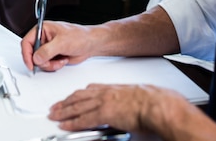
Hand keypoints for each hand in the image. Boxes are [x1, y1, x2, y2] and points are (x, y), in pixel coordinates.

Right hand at [20, 21, 94, 71]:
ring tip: (60, 60)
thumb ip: (47, 50)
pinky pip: (46, 65)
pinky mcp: (52, 56)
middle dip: (41, 61)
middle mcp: (43, 38)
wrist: (91, 44)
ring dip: (49, 64)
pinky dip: (54, 66)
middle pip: (32, 54)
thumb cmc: (80, 36)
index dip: (26, 54)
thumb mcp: (62, 42)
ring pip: (39, 61)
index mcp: (43, 29)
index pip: (27, 42)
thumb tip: (36, 58)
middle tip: (50, 62)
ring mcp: (47, 48)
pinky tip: (62, 60)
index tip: (31, 64)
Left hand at [50, 84, 215, 140]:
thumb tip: (124, 118)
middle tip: (55, 107)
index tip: (70, 97)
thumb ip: (126, 108)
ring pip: (78, 106)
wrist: (160, 106)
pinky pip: (83, 118)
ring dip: (64, 111)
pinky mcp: (105, 113)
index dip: (77, 94)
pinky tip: (64, 124)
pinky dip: (72, 122)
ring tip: (54, 115)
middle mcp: (106, 93)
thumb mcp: (137, 102)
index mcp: (114, 89)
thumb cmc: (155, 106)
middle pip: (79, 96)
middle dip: (65, 102)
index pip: (90, 90)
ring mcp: (104, 102)